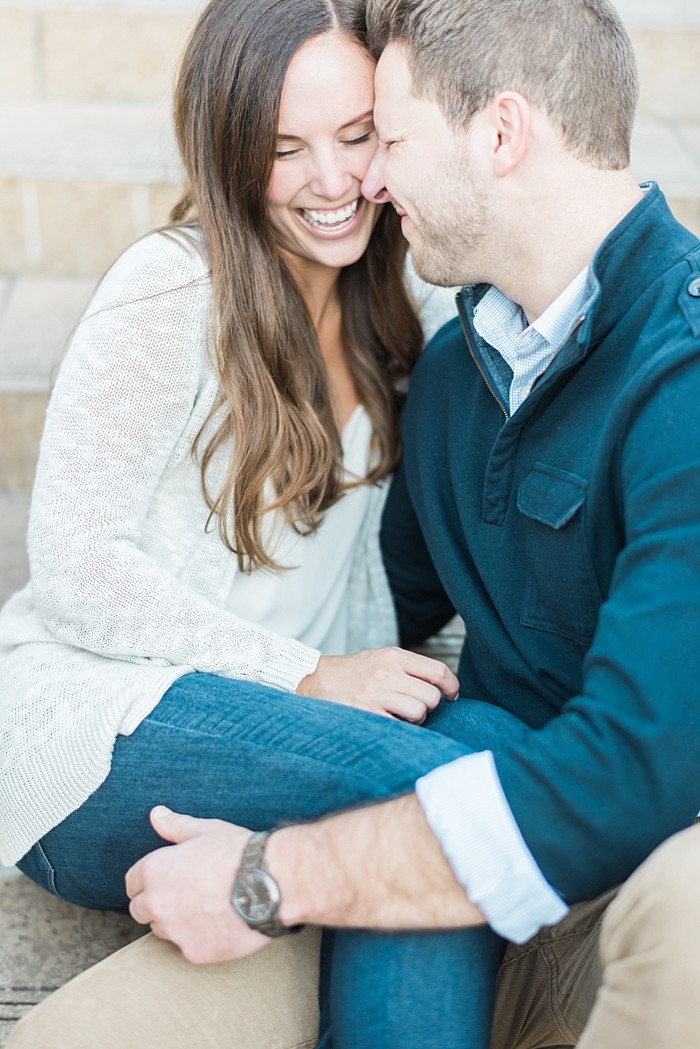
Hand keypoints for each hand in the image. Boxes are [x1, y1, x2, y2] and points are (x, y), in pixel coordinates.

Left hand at [125, 806, 267, 963]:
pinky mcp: (193, 952)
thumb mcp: (205, 830)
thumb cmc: (238, 852)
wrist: (270, 883)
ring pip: (162, 931)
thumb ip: (175, 826)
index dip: (149, 880)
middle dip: (157, 903)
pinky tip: (220, 923)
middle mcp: (157, 903)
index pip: (132, 883)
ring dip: (175, 922)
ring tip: (206, 907)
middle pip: (141, 910)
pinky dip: (199, 938)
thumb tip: (156, 814)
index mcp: (154, 870)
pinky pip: (188, 947)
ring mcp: (174, 931)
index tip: (167, 880)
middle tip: (186, 894)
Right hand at [296, 647, 458, 721]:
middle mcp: (387, 673)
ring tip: (400, 715)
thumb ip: (408, 668)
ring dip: (415, 719)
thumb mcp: (381, 659)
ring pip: (419, 712)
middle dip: (429, 706)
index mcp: (394, 657)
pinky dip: (400, 728)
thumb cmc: (352, 673)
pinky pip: (399, 726)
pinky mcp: (367, 713)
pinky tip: (389, 722)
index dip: (451, 687)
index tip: (450, 696)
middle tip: (416, 707)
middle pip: (431, 696)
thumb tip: (441, 686)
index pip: (438, 671)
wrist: (313, 680)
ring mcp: (376, 694)